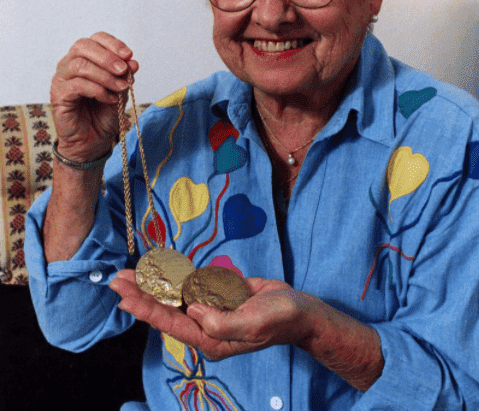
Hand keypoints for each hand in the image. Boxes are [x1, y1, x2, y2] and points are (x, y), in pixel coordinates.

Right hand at [51, 32, 138, 161]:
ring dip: (105, 75)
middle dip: (107, 57)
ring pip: (80, 65)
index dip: (112, 44)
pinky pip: (77, 85)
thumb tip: (133, 62)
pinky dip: (98, 90)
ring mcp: (61, 80)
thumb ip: (124, 76)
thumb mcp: (120, 91)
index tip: (129, 55)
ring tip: (121, 88)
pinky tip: (109, 99)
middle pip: (83, 46)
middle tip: (124, 70)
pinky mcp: (58, 96)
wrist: (93, 141)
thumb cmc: (104, 114)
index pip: (94, 39)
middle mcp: (69, 65)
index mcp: (84, 59)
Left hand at [109, 269, 311, 360]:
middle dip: (140, 294)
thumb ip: (220, 322)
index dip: (146, 308)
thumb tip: (191, 308)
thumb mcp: (253, 324)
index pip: (171, 322)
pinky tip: (159, 270)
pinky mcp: (217, 294)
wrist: (298, 310)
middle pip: (165, 308)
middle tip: (116, 280)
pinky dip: (175, 275)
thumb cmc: (279, 318)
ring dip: (153, 282)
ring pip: (175, 295)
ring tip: (130, 272)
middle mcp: (204, 325)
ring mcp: (210, 309)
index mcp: (210, 338)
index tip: (125, 297)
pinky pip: (192, 284)